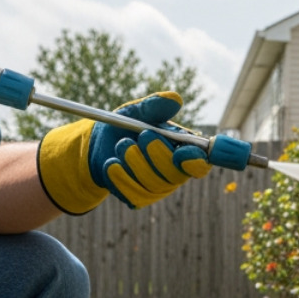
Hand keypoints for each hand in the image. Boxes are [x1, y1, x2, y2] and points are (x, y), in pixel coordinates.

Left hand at [37, 92, 209, 213]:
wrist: (99, 146)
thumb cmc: (126, 126)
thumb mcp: (137, 111)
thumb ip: (155, 106)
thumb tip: (175, 99)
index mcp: (182, 151)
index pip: (199, 164)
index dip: (194, 161)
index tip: (180, 152)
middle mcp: (174, 173)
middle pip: (174, 175)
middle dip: (157, 154)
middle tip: (142, 135)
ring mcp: (157, 188)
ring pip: (152, 184)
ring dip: (134, 162)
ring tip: (121, 145)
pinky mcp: (138, 198)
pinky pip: (132, 193)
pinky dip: (119, 176)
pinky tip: (111, 163)